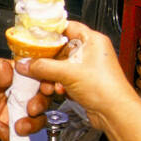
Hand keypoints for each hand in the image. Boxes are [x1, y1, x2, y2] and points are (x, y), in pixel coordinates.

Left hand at [0, 59, 52, 140]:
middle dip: (40, 106)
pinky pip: (15, 136)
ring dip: (31, 125)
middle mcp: (20, 94)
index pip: (40, 78)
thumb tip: (8, 69)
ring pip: (34, 121)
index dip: (47, 83)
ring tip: (18, 125)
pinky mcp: (5, 127)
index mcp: (18, 76)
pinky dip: (9, 135)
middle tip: (31, 108)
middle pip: (42, 101)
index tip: (46, 88)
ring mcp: (14, 112)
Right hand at [15, 21, 137, 131]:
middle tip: (34, 64)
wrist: (115, 113)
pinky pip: (64, 79)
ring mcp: (87, 68)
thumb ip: (43, 67)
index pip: (66, 27)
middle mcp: (90, 52)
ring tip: (47, 83)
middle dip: (46, 61)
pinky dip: (58, 84)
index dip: (49, 31)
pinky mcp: (84, 82)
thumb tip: (25, 63)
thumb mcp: (68, 73)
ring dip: (50, 76)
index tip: (33, 36)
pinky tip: (57, 90)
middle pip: (60, 49)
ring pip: (60, 66)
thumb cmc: (106, 88)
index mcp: (92, 40)